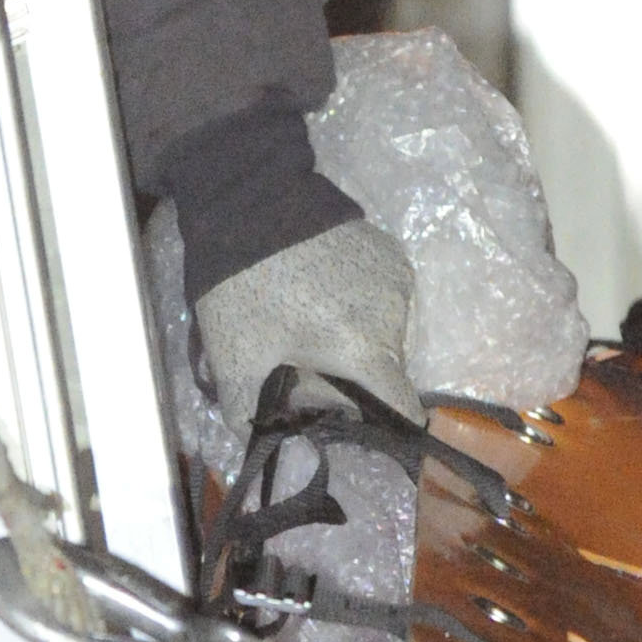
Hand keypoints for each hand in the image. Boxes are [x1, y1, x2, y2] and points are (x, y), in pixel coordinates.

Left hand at [194, 214, 418, 431]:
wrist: (249, 202)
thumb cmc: (244, 289)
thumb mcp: (235, 360)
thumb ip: (246, 415)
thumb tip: (264, 438)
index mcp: (363, 350)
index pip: (405, 409)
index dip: (392, 427)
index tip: (370, 428)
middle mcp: (395, 318)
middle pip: (388, 370)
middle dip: (356, 377)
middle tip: (310, 360)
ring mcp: (398, 281)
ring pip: (389, 333)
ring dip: (361, 337)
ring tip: (315, 318)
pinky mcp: (393, 253)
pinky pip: (388, 298)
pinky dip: (365, 304)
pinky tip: (329, 289)